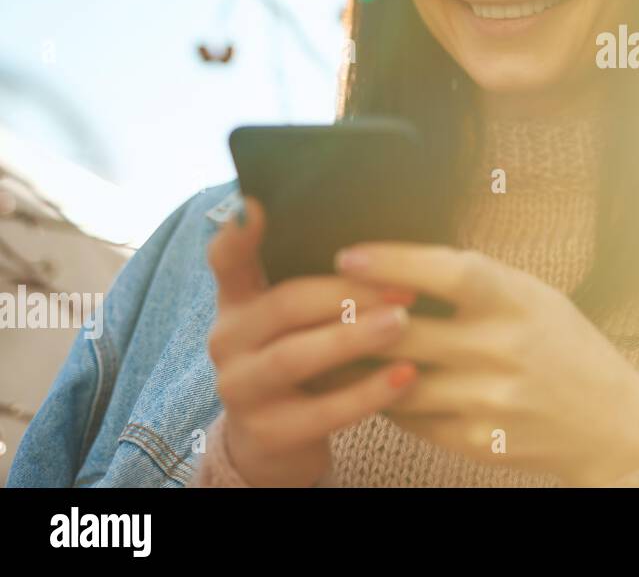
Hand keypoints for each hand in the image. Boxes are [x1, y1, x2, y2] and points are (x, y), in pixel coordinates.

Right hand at [205, 196, 421, 485]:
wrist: (281, 438)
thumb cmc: (308, 354)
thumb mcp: (302, 317)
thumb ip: (321, 278)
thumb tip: (383, 242)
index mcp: (239, 301)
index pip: (227, 260)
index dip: (238, 234)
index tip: (254, 204)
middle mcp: (228, 340)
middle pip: (284, 305)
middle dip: (347, 294)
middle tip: (404, 289)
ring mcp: (241, 389)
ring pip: (295, 357)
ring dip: (353, 338)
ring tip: (402, 324)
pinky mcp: (267, 433)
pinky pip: (322, 412)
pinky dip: (368, 393)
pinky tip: (406, 376)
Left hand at [332, 243, 638, 485]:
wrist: (609, 424)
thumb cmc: (566, 347)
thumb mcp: (537, 298)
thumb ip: (479, 283)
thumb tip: (400, 264)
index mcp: (520, 301)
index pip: (449, 272)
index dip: (394, 261)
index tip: (348, 255)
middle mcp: (504, 349)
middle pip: (408, 330)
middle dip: (356, 316)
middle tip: (320, 304)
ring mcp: (489, 400)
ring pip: (397, 381)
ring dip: (359, 366)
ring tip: (326, 348)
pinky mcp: (476, 441)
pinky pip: (411, 420)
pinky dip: (386, 401)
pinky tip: (370, 387)